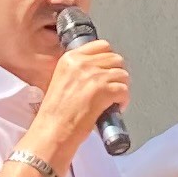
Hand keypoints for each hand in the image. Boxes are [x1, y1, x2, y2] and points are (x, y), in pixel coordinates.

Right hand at [30, 39, 129, 166]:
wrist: (53, 131)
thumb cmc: (55, 113)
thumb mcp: (62, 80)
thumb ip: (78, 70)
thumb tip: (100, 69)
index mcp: (70, 59)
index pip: (102, 46)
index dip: (109, 60)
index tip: (108, 71)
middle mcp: (82, 63)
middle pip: (116, 59)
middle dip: (117, 74)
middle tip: (112, 87)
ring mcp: (94, 76)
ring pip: (123, 74)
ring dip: (121, 87)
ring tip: (113, 99)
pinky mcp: (104, 91)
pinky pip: (124, 90)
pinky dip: (124, 100)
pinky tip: (115, 108)